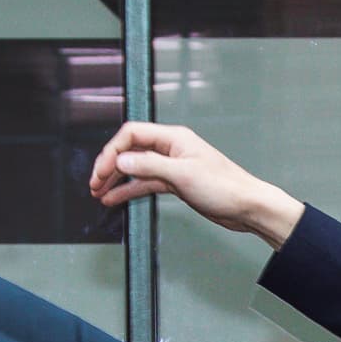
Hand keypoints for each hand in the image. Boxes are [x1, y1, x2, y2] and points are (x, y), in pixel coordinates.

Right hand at [87, 122, 303, 248]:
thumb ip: (150, 166)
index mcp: (174, 138)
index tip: (101, 170)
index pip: (132, 134)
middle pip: (131, 150)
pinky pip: (145, 183)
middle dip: (110, 165)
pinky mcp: (175, 183)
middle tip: (94, 182)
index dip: (112, 151)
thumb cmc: (225, 187)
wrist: (246, 207)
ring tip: (99, 192)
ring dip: (117, 179)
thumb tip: (122, 159)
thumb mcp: (183, 175)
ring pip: (136, 168)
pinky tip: (115, 198)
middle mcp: (171, 149)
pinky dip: (130, 190)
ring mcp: (172, 166)